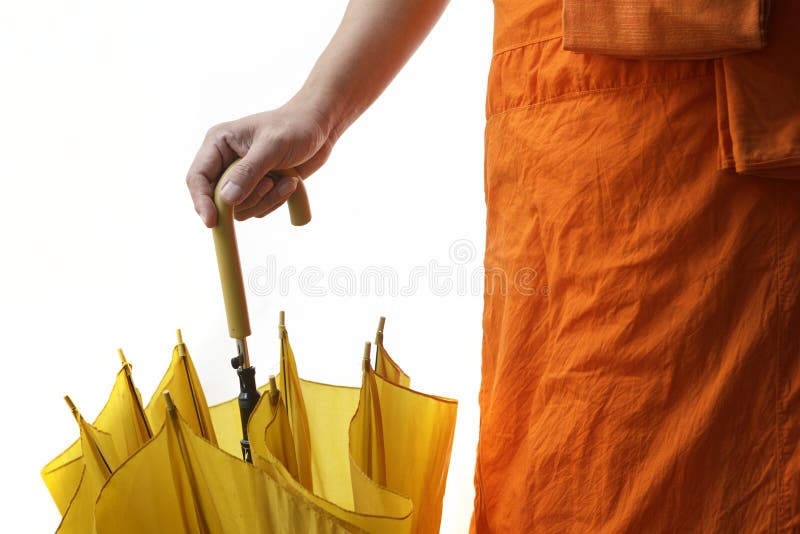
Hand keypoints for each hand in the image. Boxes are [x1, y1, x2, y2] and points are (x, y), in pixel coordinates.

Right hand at [186, 102, 334, 226]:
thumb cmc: (294, 128)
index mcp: (218, 144)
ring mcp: (242, 177)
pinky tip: (291, 182)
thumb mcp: (271, 147)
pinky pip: (258, 210)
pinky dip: (275, 201)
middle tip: (269, 183)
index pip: (197, 178)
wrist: (319, 128)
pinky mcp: (258, 188)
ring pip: (240, 209)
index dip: (201, 202)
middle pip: (218, 199)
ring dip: (265, 200)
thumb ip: (248, 172)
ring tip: (285, 179)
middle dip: (246, 198)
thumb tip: (226, 200)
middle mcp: (225, 162)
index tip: (212, 222)